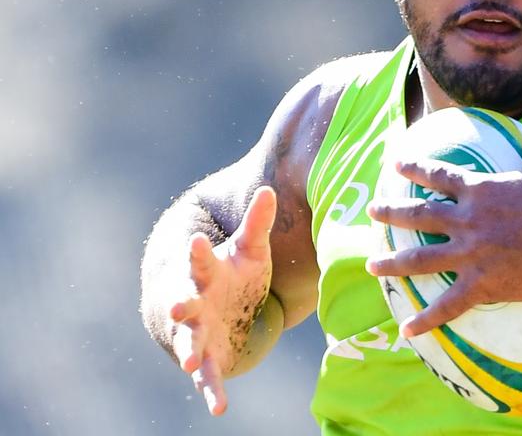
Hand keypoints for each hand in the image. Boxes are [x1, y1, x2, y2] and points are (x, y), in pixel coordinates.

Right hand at [168, 186, 275, 414]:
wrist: (212, 303)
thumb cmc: (232, 271)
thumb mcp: (249, 247)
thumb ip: (258, 223)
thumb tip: (270, 189)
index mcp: (204, 272)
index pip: (198, 259)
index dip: (195, 251)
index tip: (194, 240)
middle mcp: (195, 303)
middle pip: (184, 303)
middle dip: (180, 306)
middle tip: (176, 309)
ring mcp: (197, 331)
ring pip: (190, 343)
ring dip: (190, 352)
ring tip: (190, 364)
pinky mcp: (207, 356)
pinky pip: (208, 376)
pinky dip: (212, 391)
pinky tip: (218, 408)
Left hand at [365, 111, 521, 337]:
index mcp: (482, 190)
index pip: (439, 176)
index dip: (415, 168)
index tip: (394, 163)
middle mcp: (468, 221)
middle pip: (420, 216)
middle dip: (391, 213)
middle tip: (371, 212)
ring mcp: (471, 254)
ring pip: (421, 259)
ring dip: (393, 264)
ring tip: (371, 266)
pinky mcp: (482, 285)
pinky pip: (448, 306)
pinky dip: (426, 319)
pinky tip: (406, 329)